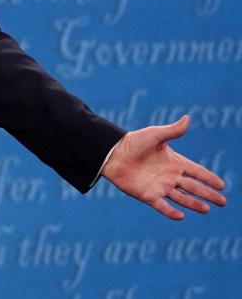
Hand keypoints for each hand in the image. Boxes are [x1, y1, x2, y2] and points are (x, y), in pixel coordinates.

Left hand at [102, 115, 226, 219]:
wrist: (112, 153)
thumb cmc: (133, 142)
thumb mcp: (154, 135)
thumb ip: (172, 130)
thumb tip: (187, 118)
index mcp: (174, 162)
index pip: (197, 171)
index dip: (209, 178)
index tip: (222, 185)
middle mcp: (169, 176)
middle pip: (193, 187)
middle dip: (208, 194)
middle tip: (222, 202)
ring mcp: (159, 186)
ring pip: (181, 198)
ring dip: (194, 204)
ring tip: (206, 209)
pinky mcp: (147, 195)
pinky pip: (161, 206)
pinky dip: (170, 212)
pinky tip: (181, 216)